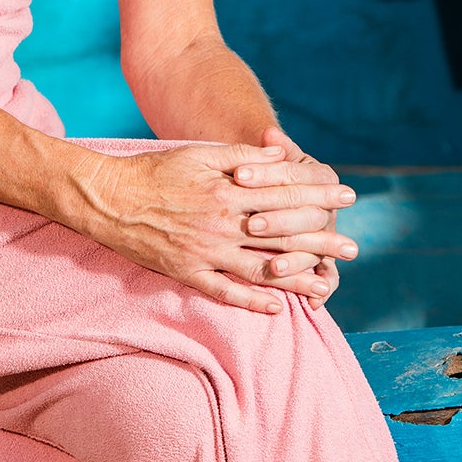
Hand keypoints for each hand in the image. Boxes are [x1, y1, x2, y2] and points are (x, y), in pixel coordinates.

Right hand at [73, 140, 355, 314]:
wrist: (110, 198)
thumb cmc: (156, 170)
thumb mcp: (200, 154)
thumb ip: (243, 156)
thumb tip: (282, 156)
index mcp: (228, 191)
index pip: (286, 195)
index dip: (320, 196)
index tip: (348, 197)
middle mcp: (222, 224)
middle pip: (282, 235)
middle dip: (321, 240)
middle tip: (352, 248)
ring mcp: (205, 252)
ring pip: (261, 268)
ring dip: (297, 277)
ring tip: (328, 284)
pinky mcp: (187, 272)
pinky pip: (226, 291)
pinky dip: (252, 300)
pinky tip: (276, 307)